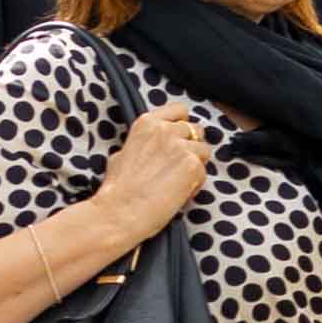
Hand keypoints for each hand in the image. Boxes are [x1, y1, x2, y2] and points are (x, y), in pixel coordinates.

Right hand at [94, 101, 209, 247]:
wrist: (120, 212)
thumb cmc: (117, 189)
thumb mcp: (122, 154)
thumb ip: (142, 144)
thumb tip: (150, 148)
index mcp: (147, 123)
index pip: (180, 110)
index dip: (183, 125)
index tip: (180, 138)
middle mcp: (166, 129)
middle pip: (196, 130)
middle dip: (191, 147)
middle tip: (178, 167)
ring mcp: (181, 146)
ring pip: (204, 151)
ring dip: (195, 166)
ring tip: (177, 182)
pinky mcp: (192, 165)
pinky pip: (204, 172)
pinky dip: (196, 184)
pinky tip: (178, 194)